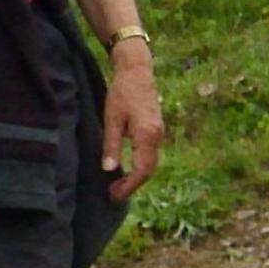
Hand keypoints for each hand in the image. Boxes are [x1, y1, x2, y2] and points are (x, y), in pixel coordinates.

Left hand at [102, 48, 163, 199]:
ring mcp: (159, 134)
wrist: (137, 72)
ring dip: (137, 177)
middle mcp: (157, 137)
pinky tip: (127, 170)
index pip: (142, 170)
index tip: (114, 195)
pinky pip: (150, 155)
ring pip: (151, 163)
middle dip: (132, 185)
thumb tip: (109, 169)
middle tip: (113, 195)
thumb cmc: (122, 93)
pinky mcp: (156, 130)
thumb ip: (111, 144)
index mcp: (147, 135)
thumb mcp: (112, 118)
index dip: (129, 186)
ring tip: (118, 186)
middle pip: (149, 170)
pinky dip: (140, 167)